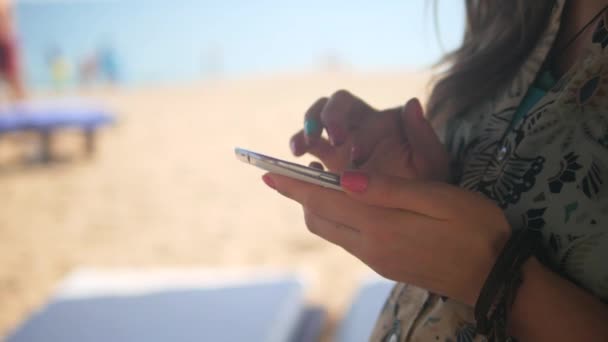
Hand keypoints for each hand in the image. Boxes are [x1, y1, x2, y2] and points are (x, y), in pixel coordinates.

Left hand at [262, 171, 510, 305]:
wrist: (494, 277)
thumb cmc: (475, 228)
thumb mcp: (437, 198)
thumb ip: (388, 189)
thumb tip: (343, 177)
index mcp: (380, 225)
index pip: (322, 200)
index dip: (292, 185)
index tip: (266, 171)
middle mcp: (369, 246)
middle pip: (318, 218)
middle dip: (301, 194)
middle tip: (301, 168)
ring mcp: (375, 259)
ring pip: (330, 230)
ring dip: (319, 205)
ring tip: (326, 180)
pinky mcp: (384, 265)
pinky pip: (347, 239)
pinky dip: (338, 217)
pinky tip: (353, 202)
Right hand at [289, 90, 449, 180]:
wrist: (420, 210)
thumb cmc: (428, 182)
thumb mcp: (432, 162)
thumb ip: (424, 135)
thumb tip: (411, 102)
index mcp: (381, 120)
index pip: (357, 110)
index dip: (350, 127)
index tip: (358, 155)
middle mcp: (357, 126)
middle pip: (332, 105)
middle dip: (326, 118)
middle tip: (327, 140)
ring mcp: (339, 145)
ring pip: (314, 124)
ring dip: (304, 132)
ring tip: (299, 150)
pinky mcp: (328, 164)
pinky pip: (308, 153)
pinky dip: (301, 158)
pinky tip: (300, 173)